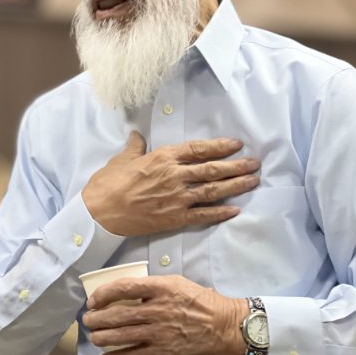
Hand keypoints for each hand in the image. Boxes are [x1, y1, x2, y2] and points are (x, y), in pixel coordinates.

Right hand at [81, 131, 260, 236]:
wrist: (100, 212)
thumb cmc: (109, 183)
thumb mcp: (123, 158)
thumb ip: (136, 147)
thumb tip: (138, 136)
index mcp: (163, 157)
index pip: (199, 149)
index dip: (220, 146)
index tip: (237, 144)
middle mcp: (175, 175)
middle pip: (213, 169)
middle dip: (237, 166)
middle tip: (255, 164)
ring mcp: (176, 198)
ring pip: (213, 190)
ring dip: (235, 186)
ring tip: (253, 181)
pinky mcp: (174, 218)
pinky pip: (203, 214)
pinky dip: (220, 212)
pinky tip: (235, 209)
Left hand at [82, 275, 250, 354]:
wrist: (222, 326)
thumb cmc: (200, 301)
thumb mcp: (176, 283)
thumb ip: (152, 287)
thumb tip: (127, 292)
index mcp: (160, 288)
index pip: (124, 288)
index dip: (104, 294)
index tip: (94, 299)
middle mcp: (157, 310)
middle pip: (118, 314)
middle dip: (97, 318)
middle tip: (87, 319)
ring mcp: (158, 333)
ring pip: (121, 335)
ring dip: (101, 337)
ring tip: (93, 336)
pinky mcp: (162, 352)